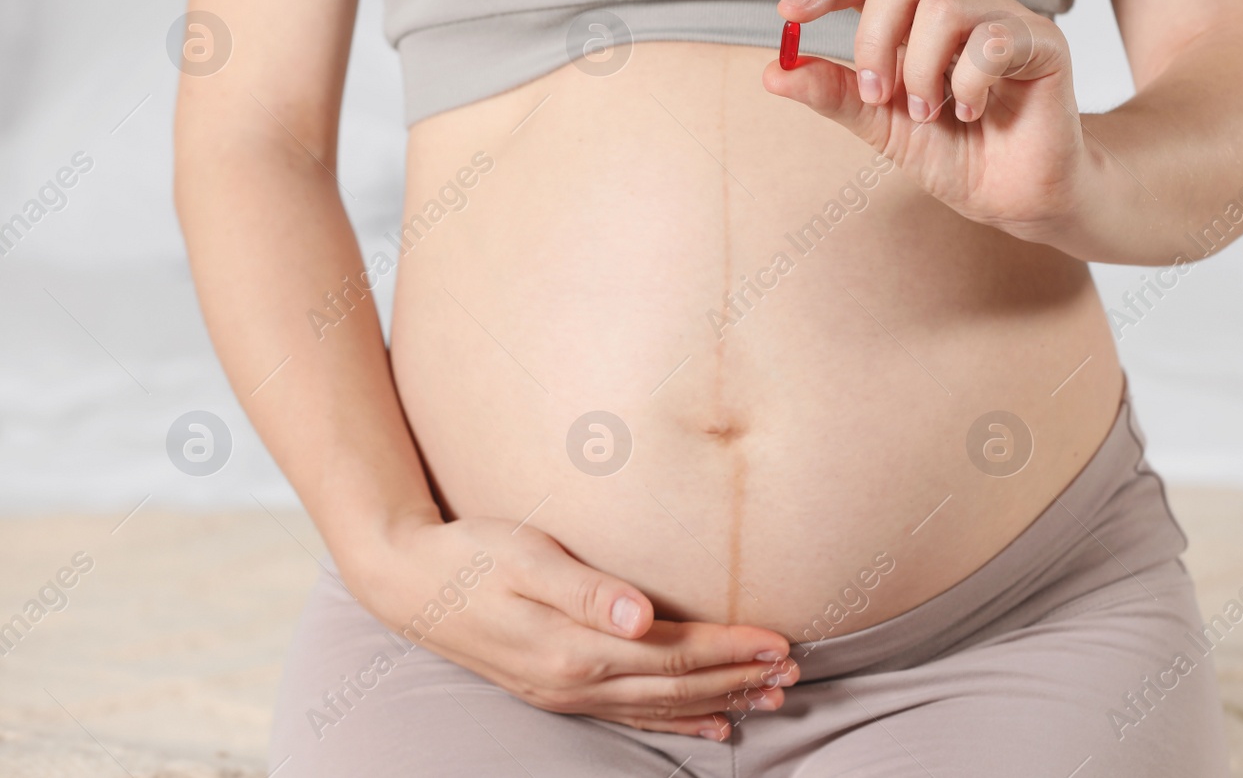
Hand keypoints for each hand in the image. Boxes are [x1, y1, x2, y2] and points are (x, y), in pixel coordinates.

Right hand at [343, 514, 796, 740]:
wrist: (409, 584)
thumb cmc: (472, 555)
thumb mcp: (527, 557)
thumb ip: (588, 588)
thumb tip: (641, 613)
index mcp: (574, 646)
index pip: (674, 653)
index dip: (731, 648)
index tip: (780, 641)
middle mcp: (574, 681)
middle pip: (676, 686)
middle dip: (740, 678)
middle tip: (796, 672)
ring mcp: (565, 693)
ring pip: (660, 707)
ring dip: (719, 701)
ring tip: (771, 699)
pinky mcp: (558, 692)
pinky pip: (632, 716)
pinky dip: (677, 723)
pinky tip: (712, 724)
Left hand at [766, 0, 1093, 246]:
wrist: (1014, 197)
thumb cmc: (956, 154)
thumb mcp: (881, 125)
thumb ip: (835, 94)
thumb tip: (774, 71)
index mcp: (916, 19)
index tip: (789, 15)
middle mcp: (959, 4)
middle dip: (875, 43)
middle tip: (882, 97)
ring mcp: (1002, 17)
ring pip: (942, 8)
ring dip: (923, 73)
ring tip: (932, 113)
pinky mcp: (1043, 41)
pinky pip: (992, 41)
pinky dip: (970, 86)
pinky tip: (975, 111)